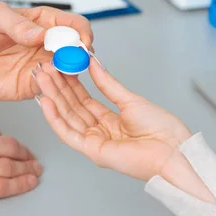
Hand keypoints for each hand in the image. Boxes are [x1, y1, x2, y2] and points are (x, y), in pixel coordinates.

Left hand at [0, 2, 92, 100]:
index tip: (81, 41)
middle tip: (71, 59)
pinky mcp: (31, 85)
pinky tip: (45, 82)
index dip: (82, 32)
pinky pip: (51, 88)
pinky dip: (54, 88)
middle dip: (80, 55)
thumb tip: (41, 33)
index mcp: (42, 22)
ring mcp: (41, 66)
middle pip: (77, 50)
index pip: (74, 25)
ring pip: (69, 71)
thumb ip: (17, 24)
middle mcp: (46, 45)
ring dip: (69, 73)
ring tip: (55, 71)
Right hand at [0, 116, 41, 215]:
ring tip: (35, 171)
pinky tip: (28, 183)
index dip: (6, 140)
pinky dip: (19, 185)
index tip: (12, 146)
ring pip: (9, 166)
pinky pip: (1, 187)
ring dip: (27, 169)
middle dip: (24, 153)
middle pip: (8, 147)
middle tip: (32, 158)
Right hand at [34, 61, 214, 202]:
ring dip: (52, 97)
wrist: (174, 150)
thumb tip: (93, 64)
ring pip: (67, 118)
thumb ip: (107, 83)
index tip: (58, 66)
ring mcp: (94, 143)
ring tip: (41, 78)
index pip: (83, 100)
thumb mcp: (130, 99)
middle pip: (72, 107)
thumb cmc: (161, 130)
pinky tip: (46, 101)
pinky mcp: (93, 151)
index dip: (69, 83)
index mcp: (110, 121)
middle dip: (56, 87)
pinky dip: (55, 118)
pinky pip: (68, 134)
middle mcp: (99, 132)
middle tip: (43, 68)